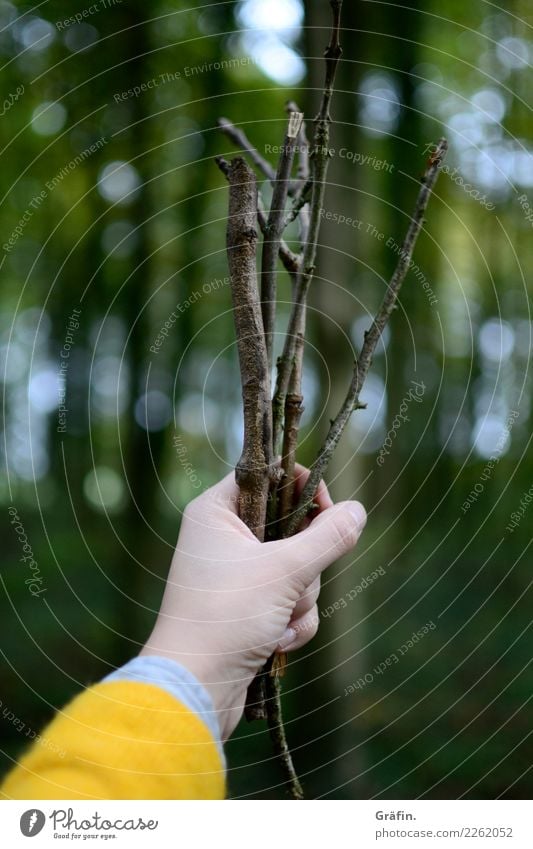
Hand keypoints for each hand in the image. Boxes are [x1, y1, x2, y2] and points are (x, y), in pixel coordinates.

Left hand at [140, 466, 365, 739]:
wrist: (194, 687)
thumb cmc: (228, 615)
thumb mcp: (284, 571)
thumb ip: (327, 537)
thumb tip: (358, 510)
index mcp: (216, 511)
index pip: (268, 476)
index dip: (301, 488)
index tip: (327, 510)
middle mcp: (223, 537)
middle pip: (291, 526)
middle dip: (305, 563)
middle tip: (296, 579)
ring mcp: (236, 575)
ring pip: (296, 568)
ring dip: (300, 598)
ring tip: (279, 620)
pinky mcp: (247, 608)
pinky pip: (289, 600)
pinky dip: (291, 620)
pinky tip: (278, 641)